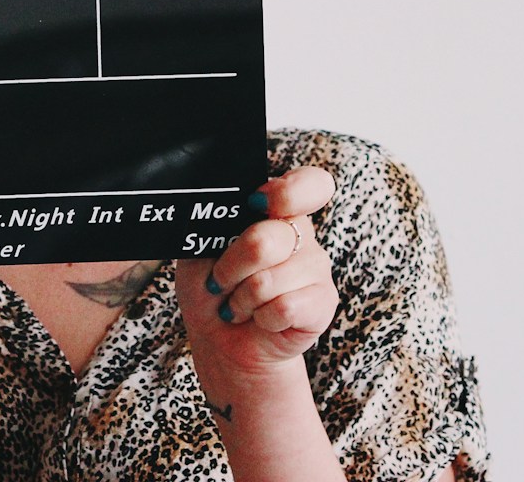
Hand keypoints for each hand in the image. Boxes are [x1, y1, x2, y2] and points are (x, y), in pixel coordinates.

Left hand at [175, 166, 338, 378]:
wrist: (221, 339)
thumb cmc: (211, 287)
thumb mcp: (200, 249)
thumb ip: (214, 225)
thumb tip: (225, 209)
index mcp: (275, 210)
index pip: (310, 184)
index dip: (289, 191)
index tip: (256, 202)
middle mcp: (301, 234)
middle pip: (268, 239)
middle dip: (231, 267)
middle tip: (219, 280)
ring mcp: (317, 267)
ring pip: (270, 280)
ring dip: (241, 299)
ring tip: (239, 304)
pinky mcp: (324, 303)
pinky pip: (285, 307)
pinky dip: (261, 318)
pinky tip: (261, 319)